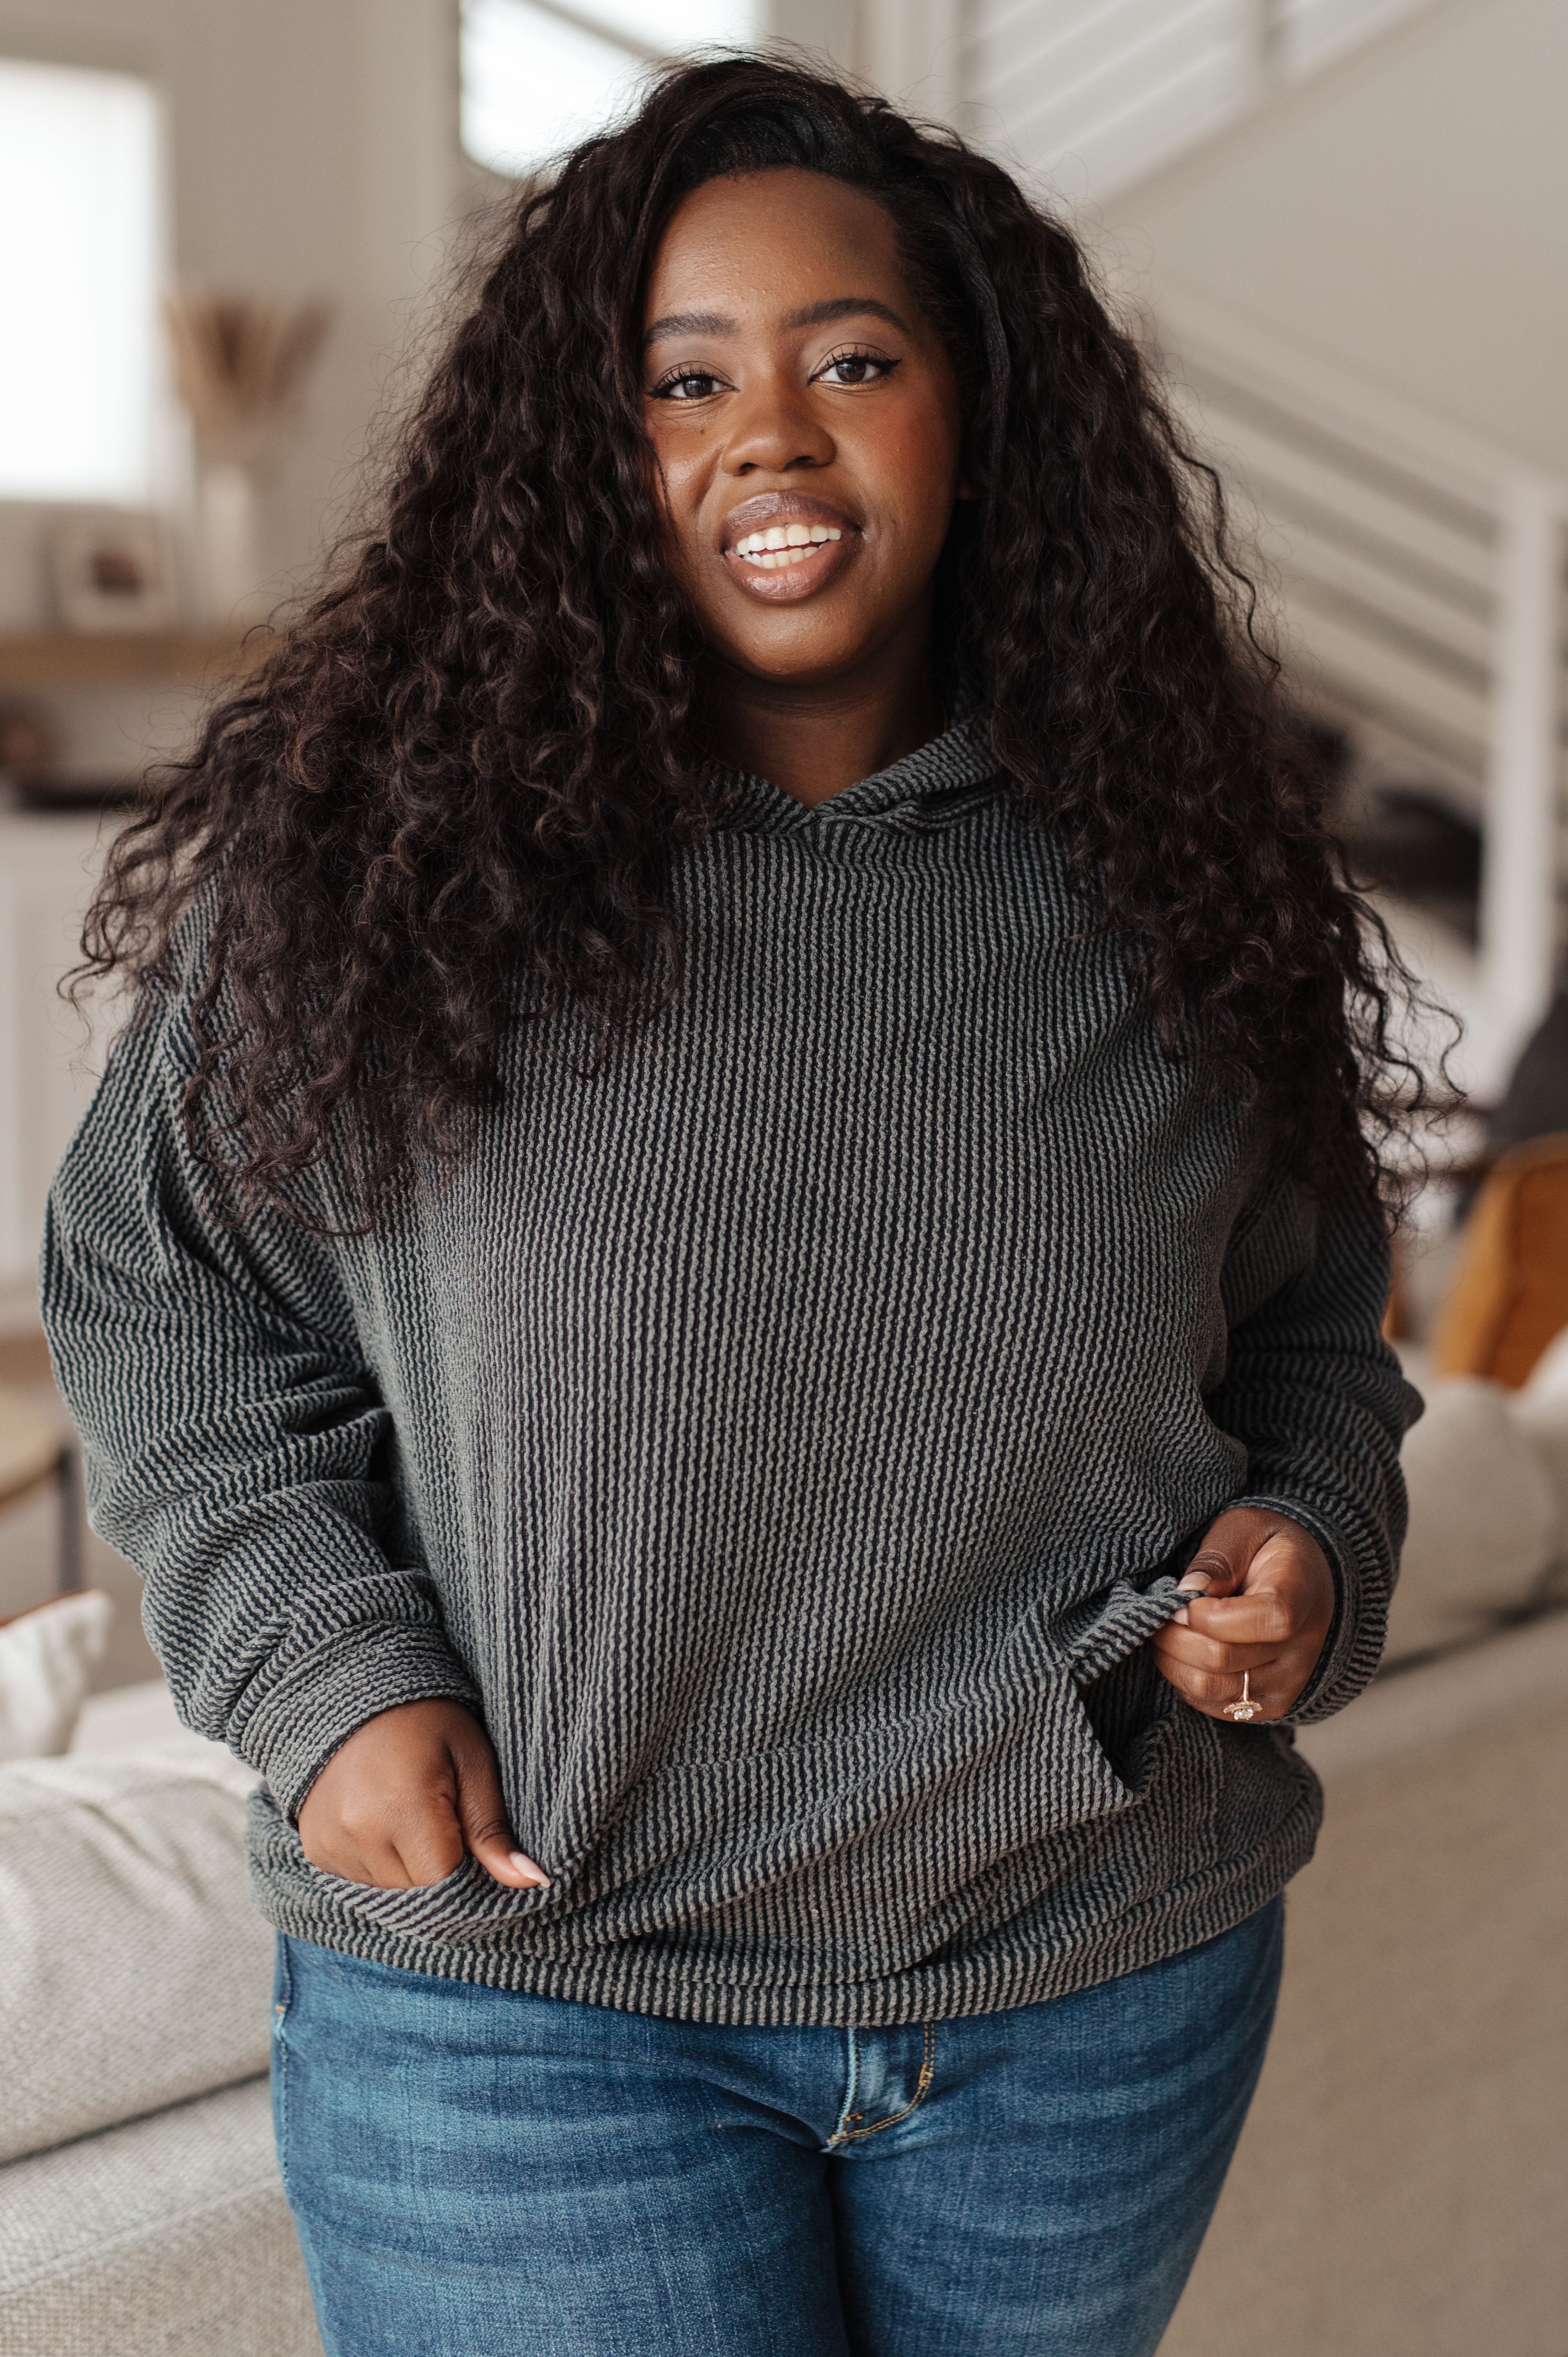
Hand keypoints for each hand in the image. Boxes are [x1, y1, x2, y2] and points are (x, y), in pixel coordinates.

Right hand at [296, 1698, 548, 1889]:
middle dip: (436, 1861)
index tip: (465, 1824)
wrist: (354, 1690)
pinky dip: (377, 1859)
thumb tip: (534, 1881)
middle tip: (436, 1808)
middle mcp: (356, 1832)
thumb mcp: (472, 1760)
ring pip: (389, 1888)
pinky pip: (358, 1879)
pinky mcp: (314, 1848)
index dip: (465, 1859)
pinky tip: (380, 1817)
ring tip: (405, 1807)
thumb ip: (493, 1829)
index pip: (446, 1879)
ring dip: (406, 1862)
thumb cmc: (426, 1720)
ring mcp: (329, 1843)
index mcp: (400, 1808)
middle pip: (417, 1887)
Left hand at [1148, 1507, 1335, 1723]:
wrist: (1306, 1584)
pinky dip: (1184, 1678)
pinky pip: (1209, 1704)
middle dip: (1173, 1636)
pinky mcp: (1268, 1706)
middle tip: (1159, 1613)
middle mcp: (1301, 1650)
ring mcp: (1286, 1684)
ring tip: (1166, 1631)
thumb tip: (1187, 1590)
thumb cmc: (1268, 1550)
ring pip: (1208, 1689)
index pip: (1262, 1621)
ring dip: (1171, 1660)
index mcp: (1299, 1598)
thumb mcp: (1245, 1529)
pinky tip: (1184, 1651)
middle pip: (1221, 1660)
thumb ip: (1219, 1558)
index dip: (1206, 1614)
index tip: (1179, 1598)